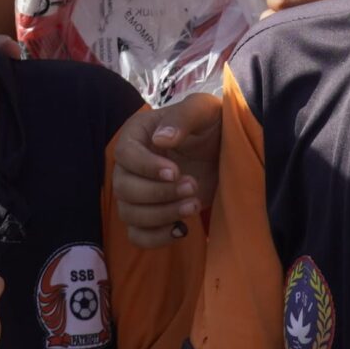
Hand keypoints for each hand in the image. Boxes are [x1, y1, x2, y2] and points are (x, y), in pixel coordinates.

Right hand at [111, 93, 221, 245]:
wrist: (225, 151)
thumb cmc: (212, 125)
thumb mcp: (203, 110)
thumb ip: (183, 117)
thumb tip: (161, 140)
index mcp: (136, 135)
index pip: (125, 155)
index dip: (147, 167)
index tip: (175, 171)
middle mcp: (130, 165)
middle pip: (124, 188)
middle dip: (159, 193)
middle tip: (192, 186)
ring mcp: (138, 193)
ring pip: (130, 214)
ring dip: (161, 215)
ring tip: (194, 205)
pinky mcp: (150, 215)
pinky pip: (137, 235)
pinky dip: (156, 238)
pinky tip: (182, 228)